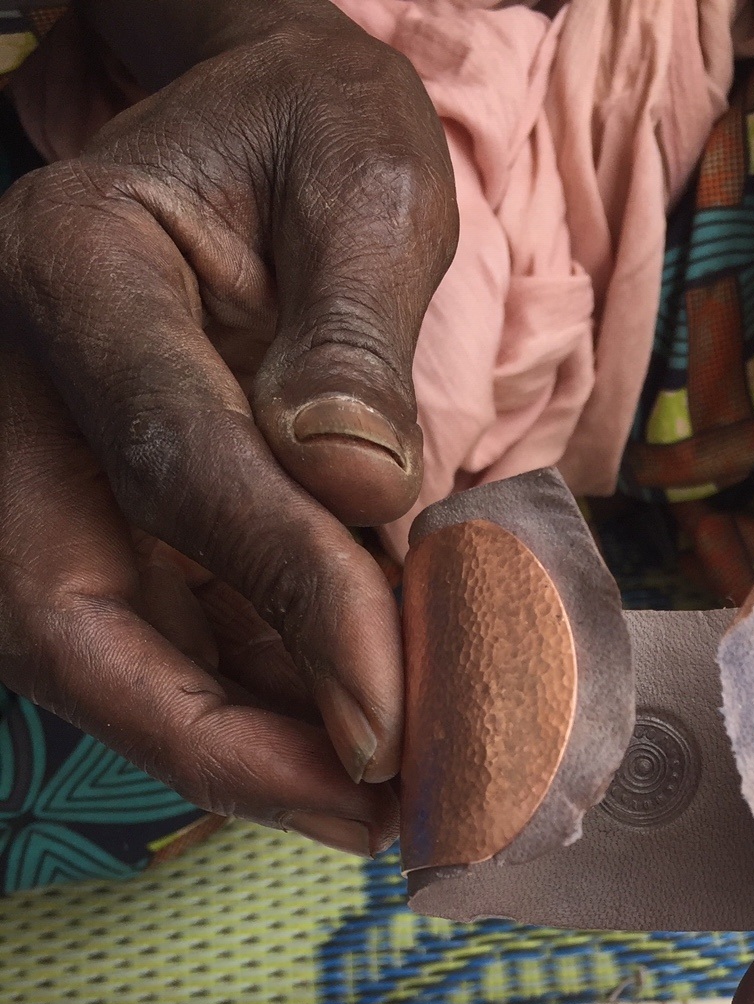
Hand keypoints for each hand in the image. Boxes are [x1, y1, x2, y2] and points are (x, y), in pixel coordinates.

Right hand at [0, 1, 457, 848]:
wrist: (268, 129)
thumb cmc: (316, 133)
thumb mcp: (360, 173)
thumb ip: (352, 328)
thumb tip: (355, 489)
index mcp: (77, 276)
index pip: (178, 471)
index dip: (295, 604)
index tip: (405, 708)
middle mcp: (36, 391)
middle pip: (72, 619)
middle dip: (224, 744)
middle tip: (378, 813)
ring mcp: (62, 466)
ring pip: (115, 657)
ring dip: (252, 754)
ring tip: (396, 806)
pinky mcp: (119, 515)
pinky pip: (172, 641)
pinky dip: (268, 709)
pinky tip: (368, 746)